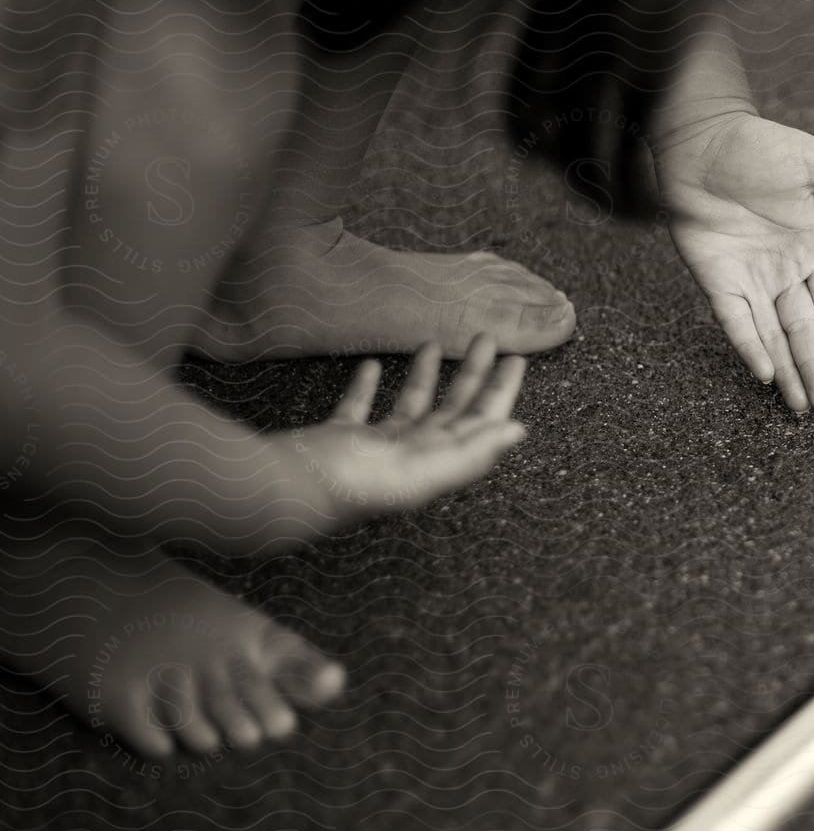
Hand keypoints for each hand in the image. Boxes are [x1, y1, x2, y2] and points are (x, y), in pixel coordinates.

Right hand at [290, 335, 527, 520]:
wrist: (279, 492)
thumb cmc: (349, 484)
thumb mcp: (419, 470)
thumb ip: (470, 452)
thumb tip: (517, 431)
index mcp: (433, 464)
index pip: (479, 423)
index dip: (500, 391)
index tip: (516, 358)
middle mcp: (409, 458)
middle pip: (452, 411)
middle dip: (472, 375)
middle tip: (486, 339)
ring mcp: (373, 450)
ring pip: (409, 407)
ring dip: (425, 376)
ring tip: (434, 342)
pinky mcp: (337, 441)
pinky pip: (359, 409)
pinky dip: (368, 386)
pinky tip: (372, 364)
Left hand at [656, 108, 813, 411]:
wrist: (701, 136)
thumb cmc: (759, 144)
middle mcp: (786, 270)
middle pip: (804, 330)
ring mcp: (751, 277)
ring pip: (772, 334)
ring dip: (786, 369)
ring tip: (800, 405)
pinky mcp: (716, 278)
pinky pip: (735, 321)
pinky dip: (748, 347)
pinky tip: (763, 374)